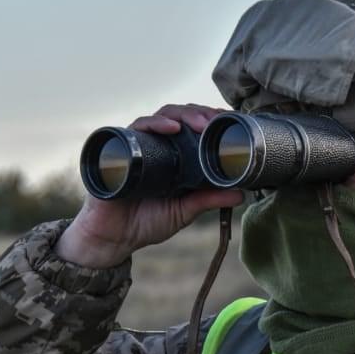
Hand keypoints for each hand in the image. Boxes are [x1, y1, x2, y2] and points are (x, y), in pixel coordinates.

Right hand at [55, 104, 245, 267]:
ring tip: (202, 124)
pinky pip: (137, 128)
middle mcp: (157, 145)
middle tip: (219, 123)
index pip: (194, 127)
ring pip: (162, 116)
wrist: (113, 238)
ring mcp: (139, 145)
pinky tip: (170, 128)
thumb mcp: (185, 211)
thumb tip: (241, 194)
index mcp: (175, 156)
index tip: (232, 122)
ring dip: (184, 115)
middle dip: (202, 114)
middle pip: (181, 116)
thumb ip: (209, 200)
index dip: (213, 119)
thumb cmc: (146, 223)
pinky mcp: (121, 149)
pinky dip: (154, 124)